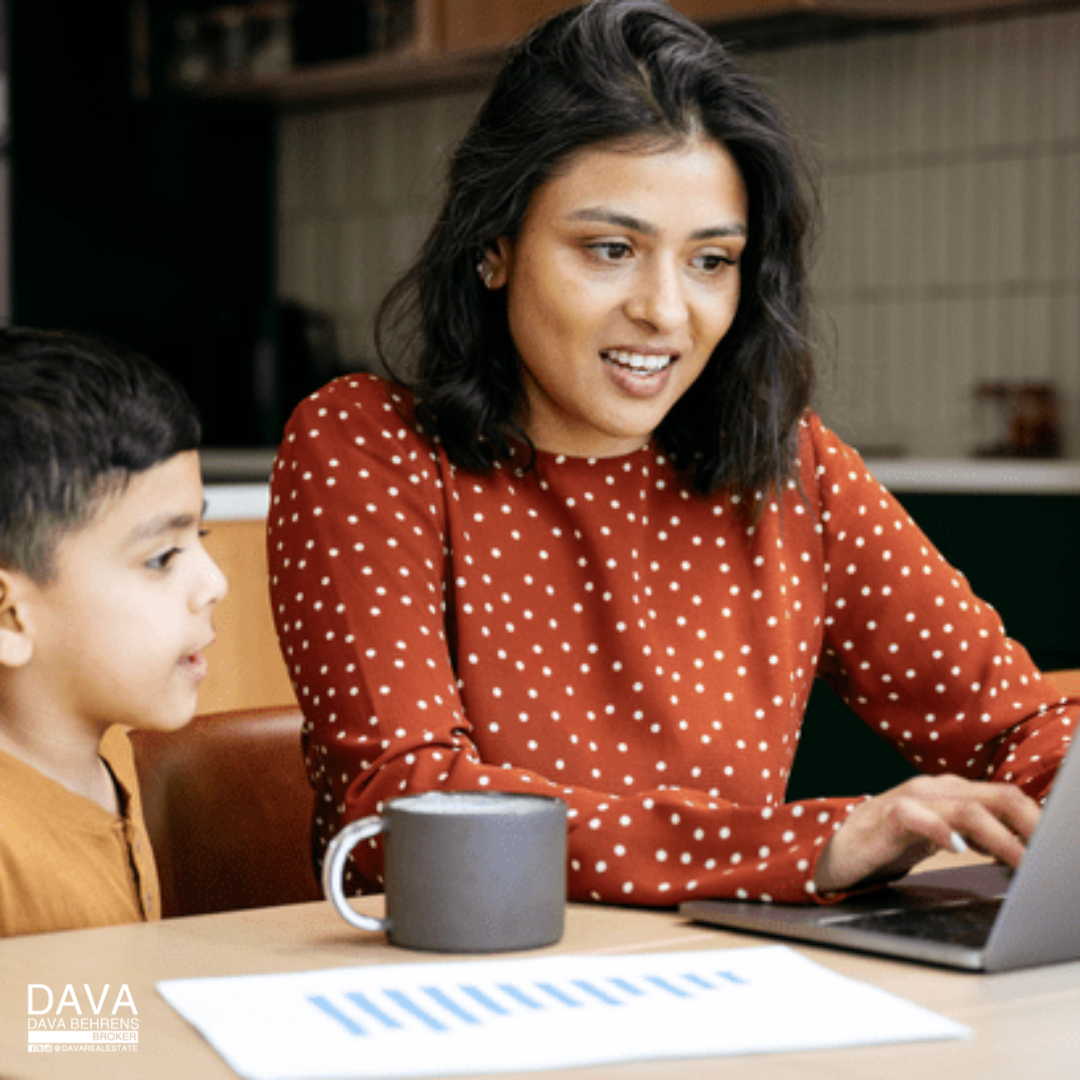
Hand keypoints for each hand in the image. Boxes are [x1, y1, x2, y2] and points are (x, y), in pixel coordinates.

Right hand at [813, 774, 1039, 895]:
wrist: (833, 847)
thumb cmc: (888, 844)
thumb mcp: (940, 838)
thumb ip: (977, 837)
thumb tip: (1024, 852)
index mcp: (951, 792)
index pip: (1006, 796)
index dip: (1037, 821)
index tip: (1055, 850)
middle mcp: (935, 789)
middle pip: (997, 796)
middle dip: (1031, 825)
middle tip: (1049, 857)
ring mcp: (910, 800)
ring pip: (968, 808)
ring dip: (1001, 837)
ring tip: (1021, 863)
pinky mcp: (886, 818)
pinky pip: (917, 817)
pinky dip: (942, 831)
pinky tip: (958, 848)